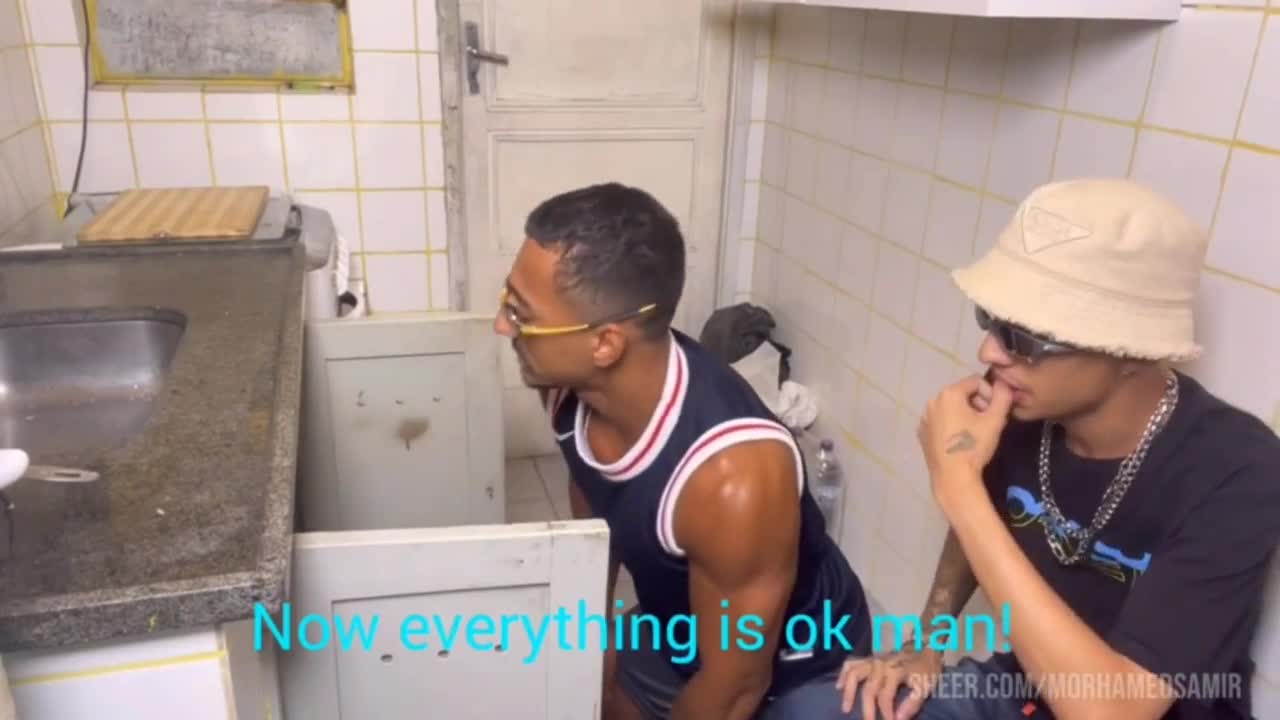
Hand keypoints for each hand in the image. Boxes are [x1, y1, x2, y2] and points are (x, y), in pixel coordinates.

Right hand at [835, 648, 943, 719]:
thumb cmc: (925, 670)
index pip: (885, 696)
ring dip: (849, 691)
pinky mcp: (869, 659)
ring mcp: (873, 660)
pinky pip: (851, 663)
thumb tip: (898, 719)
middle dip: (868, 710)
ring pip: (854, 674)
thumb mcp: (925, 687)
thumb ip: (912, 704)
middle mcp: (881, 665)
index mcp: (895, 671)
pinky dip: (843, 674)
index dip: (886, 712)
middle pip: (869, 689)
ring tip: (846, 708)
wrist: (925, 647)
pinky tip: (839, 686)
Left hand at [917, 374, 1013, 497]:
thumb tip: (1004, 384)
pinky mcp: (922, 433)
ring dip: (965, 414)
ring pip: (951, 407)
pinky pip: (940, 421)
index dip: (990, 393)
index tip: (995, 411)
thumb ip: (1003, 396)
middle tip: (987, 422)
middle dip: (977, 404)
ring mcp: (924, 418)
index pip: (975, 381)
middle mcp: (932, 401)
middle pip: (962, 393)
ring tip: (975, 433)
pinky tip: (959, 441)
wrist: (953, 477)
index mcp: (949, 394)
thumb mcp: (995, 420)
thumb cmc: (974, 446)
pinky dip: (951, 425)